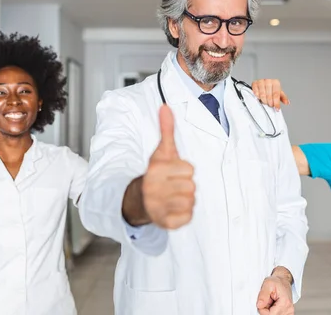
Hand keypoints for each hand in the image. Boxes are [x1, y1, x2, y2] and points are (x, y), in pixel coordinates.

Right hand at [142, 105, 195, 229]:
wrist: (138, 200)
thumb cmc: (155, 174)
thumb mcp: (161, 152)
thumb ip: (166, 130)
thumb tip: (165, 107)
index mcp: (155, 170)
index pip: (190, 170)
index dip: (184, 170)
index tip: (172, 173)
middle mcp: (154, 189)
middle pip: (192, 186)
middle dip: (185, 186)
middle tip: (172, 186)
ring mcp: (158, 207)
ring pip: (191, 202)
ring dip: (185, 200)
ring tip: (173, 197)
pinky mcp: (165, 223)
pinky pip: (187, 218)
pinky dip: (184, 215)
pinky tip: (173, 209)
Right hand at [251, 79, 289, 109]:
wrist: (263, 84)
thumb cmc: (271, 89)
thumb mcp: (278, 93)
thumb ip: (283, 98)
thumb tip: (287, 102)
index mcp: (275, 82)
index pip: (276, 94)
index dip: (276, 102)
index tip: (277, 108)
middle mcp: (268, 81)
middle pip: (269, 95)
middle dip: (270, 102)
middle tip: (270, 105)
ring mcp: (261, 81)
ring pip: (262, 94)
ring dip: (264, 100)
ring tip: (265, 101)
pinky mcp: (254, 83)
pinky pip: (256, 92)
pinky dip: (258, 96)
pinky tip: (259, 97)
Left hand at [256, 274, 293, 314]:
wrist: (283, 281)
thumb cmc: (277, 282)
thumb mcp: (268, 283)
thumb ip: (263, 295)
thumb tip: (259, 305)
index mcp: (285, 303)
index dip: (262, 309)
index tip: (263, 301)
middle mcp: (289, 310)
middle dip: (266, 309)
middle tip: (269, 300)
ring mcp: (289, 313)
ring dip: (269, 310)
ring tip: (272, 302)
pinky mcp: (288, 314)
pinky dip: (273, 311)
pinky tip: (274, 305)